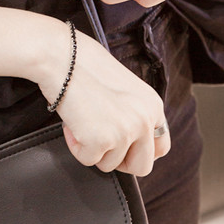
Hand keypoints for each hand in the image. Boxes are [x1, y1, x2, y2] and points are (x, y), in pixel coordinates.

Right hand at [37, 28, 169, 177]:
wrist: (62, 57)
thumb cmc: (85, 65)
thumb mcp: (124, 88)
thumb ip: (133, 112)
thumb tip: (128, 137)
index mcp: (153, 105)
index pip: (161, 146)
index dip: (140, 153)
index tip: (125, 150)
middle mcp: (144, 120)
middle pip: (142, 166)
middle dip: (120, 161)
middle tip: (101, 147)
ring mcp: (125, 132)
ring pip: (110, 164)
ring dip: (93, 148)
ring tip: (82, 121)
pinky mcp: (101, 141)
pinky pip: (87, 159)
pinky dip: (76, 146)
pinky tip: (73, 123)